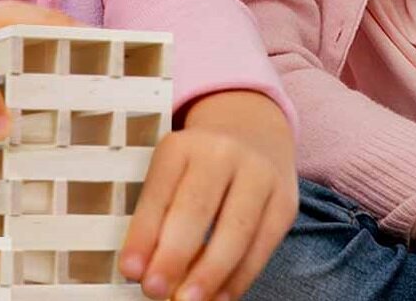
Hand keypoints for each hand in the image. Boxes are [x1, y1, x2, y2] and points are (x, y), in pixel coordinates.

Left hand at [119, 90, 297, 300]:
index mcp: (182, 146)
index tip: (130, 270)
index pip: (159, 192)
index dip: (143, 234)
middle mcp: (223, 153)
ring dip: (209, 274)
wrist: (254, 131)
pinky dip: (240, 277)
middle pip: (197, 209)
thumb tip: (141, 269)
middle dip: (175, 256)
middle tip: (154, 291)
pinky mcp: (285, 200)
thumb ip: (157, 214)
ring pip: (236, 231)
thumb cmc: (199, 164)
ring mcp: (259, 175)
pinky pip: (263, 245)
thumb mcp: (172, 172)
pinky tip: (220, 296)